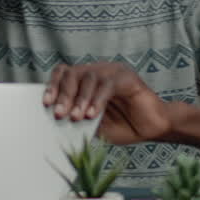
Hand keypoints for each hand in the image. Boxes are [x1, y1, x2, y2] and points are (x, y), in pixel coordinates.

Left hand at [43, 63, 170, 144]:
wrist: (153, 128)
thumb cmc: (123, 126)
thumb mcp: (94, 125)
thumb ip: (77, 118)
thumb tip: (55, 121)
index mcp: (88, 80)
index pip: (64, 73)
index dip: (53, 86)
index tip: (45, 103)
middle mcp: (99, 71)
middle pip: (73, 73)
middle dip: (63, 94)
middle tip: (59, 113)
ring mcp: (114, 72)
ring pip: (90, 77)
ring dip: (80, 99)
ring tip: (76, 117)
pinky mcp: (128, 78)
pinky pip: (108, 85)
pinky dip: (97, 100)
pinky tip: (92, 115)